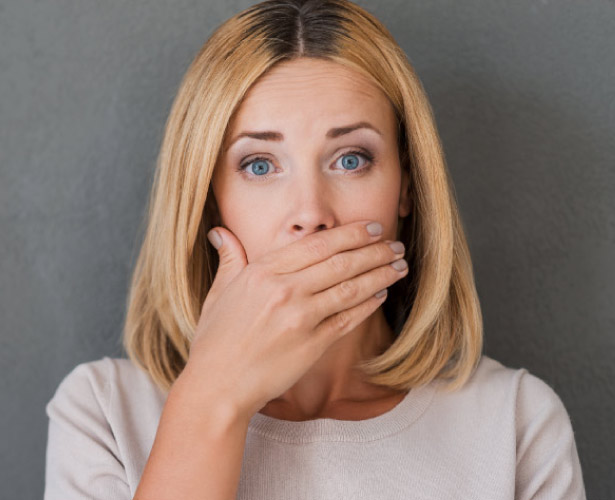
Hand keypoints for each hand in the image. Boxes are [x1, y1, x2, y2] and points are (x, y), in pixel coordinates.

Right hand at [184, 220, 408, 420]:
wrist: (217, 386)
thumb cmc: (215, 340)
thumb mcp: (218, 292)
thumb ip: (230, 259)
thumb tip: (220, 232)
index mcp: (262, 272)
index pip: (316, 244)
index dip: (350, 234)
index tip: (371, 228)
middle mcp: (284, 290)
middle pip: (340, 262)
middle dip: (374, 250)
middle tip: (395, 244)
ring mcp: (300, 318)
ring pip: (350, 288)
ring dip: (380, 275)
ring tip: (399, 266)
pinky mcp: (312, 345)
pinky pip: (347, 319)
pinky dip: (367, 305)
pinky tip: (381, 295)